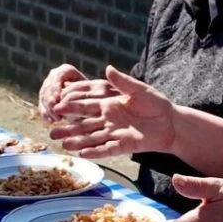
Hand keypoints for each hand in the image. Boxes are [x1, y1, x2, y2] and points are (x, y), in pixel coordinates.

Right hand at [38, 63, 87, 121]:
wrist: (90, 102)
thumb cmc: (93, 96)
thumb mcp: (89, 94)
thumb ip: (80, 96)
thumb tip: (70, 103)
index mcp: (66, 70)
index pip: (57, 76)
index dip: (56, 87)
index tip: (58, 99)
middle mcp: (54, 76)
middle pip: (48, 86)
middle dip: (51, 100)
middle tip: (56, 111)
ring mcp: (48, 86)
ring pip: (43, 96)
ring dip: (48, 108)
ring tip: (56, 119)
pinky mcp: (44, 98)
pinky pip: (42, 105)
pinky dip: (46, 113)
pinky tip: (51, 121)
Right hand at [47, 65, 176, 158]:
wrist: (171, 122)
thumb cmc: (155, 103)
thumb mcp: (139, 89)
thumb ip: (123, 81)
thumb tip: (107, 68)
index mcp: (108, 105)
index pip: (86, 106)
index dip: (71, 107)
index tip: (56, 107)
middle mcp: (108, 120)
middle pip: (84, 125)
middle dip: (67, 129)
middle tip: (51, 133)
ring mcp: (115, 133)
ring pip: (92, 138)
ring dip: (77, 142)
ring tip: (61, 145)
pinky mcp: (125, 145)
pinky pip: (107, 149)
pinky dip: (95, 152)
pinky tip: (82, 154)